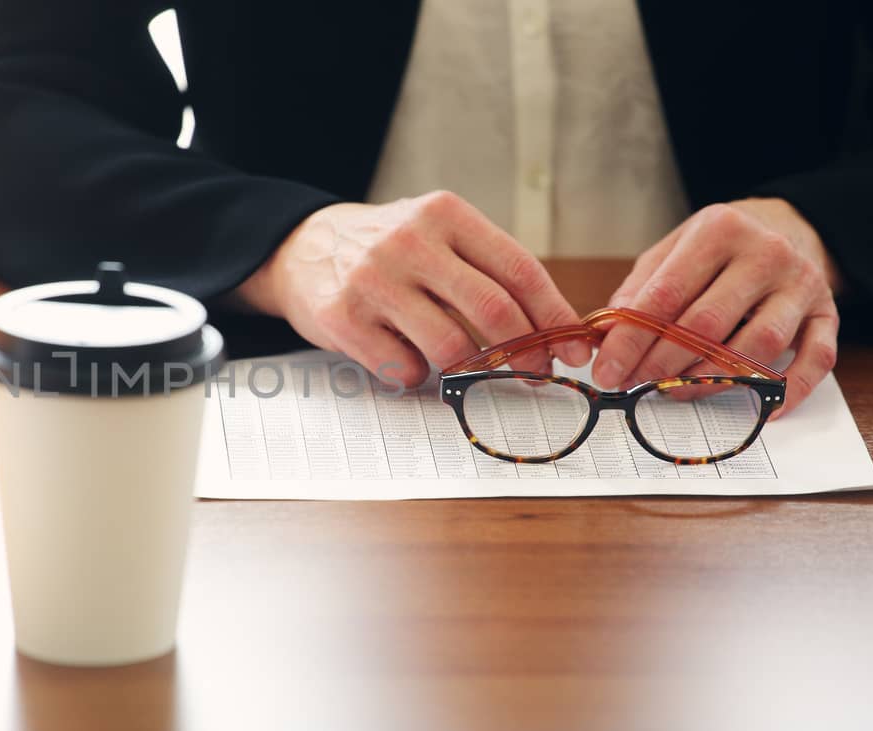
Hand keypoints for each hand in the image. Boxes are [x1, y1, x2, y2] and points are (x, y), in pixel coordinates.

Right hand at [235, 190, 590, 387]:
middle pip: (493, 311)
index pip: (519, 269)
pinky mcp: (344, 318)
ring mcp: (373, 280)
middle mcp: (409, 241)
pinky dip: (415, 374)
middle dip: (526, 353)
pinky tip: (405, 355)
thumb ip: (484, 268)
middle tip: (535, 372)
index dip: (554, 316)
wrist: (299, 248)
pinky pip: (404, 368)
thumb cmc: (384, 248)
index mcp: (444, 214)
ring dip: (467, 368)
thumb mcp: (435, 232)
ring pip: (451, 347)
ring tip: (461, 363)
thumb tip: (550, 328)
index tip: (572, 347)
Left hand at [593, 199, 840, 413]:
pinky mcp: (828, 313)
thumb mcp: (673, 249)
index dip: (631, 339)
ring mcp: (802, 284)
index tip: (608, 370)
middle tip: (634, 386)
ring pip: (756, 347)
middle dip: (662, 365)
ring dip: (711, 381)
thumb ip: (640, 288)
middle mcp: (766, 253)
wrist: (788, 226)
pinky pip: (817, 359)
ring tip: (676, 394)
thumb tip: (607, 336)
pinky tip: (762, 409)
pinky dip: (790, 389)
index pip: (666, 295)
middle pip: (707, 325)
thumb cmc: (719, 247)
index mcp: (720, 229)